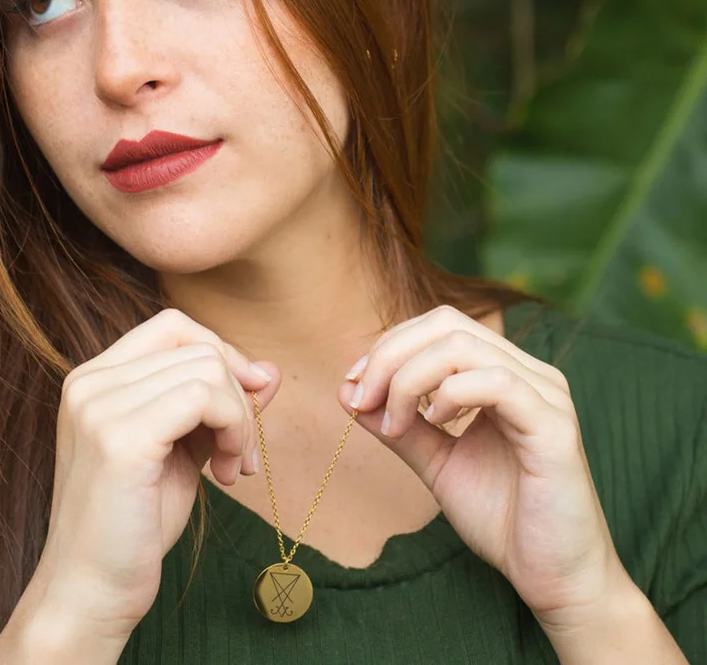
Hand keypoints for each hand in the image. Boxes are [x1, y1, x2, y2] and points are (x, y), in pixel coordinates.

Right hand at [34, 308, 280, 640]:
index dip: (222, 354)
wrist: (92, 591)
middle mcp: (89, 382)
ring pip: (208, 369)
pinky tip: (227, 474)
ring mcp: (99, 406)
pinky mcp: (119, 437)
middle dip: (239, 396)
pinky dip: (235, 429)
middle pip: (199, 347)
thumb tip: (268, 370)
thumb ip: (219, 403)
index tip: (245, 400)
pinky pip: (204, 397)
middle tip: (243, 452)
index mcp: (95, 379)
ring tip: (234, 467)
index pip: (174, 327)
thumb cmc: (136, 520)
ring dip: (240, 419)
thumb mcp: (185, 446)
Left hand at [338, 304, 625, 624]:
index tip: (354, 385)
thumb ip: (398, 426)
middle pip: (447, 325)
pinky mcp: (555, 427)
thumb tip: (347, 391)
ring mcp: (546, 395)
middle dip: (390, 354)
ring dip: (409, 378)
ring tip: (394, 421)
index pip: (440, 326)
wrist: (554, 577)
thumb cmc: (502, 517)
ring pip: (463, 347)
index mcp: (503, 373)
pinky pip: (496, 383)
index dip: (389, 345)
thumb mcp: (436, 462)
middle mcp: (529, 372)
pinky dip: (450, 394)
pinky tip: (436, 422)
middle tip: (362, 398)